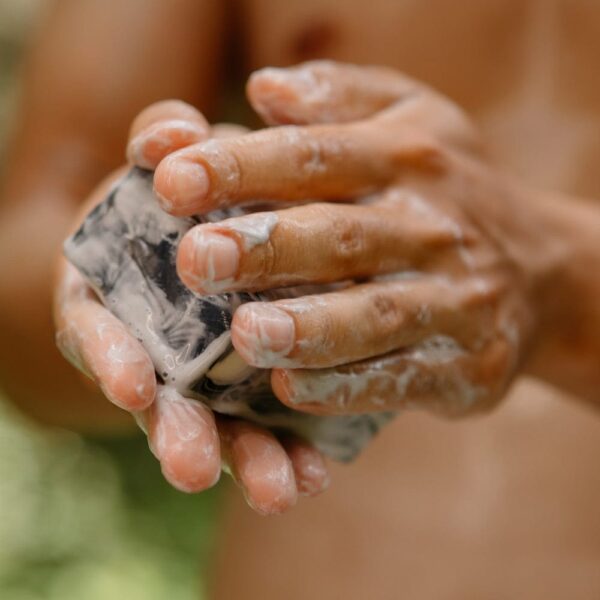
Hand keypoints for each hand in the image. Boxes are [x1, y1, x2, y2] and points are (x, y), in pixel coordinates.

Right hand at [54, 101, 329, 514]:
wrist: (225, 232)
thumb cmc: (190, 196)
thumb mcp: (174, 163)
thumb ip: (162, 143)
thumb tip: (172, 131)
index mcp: (121, 300)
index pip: (102, 335)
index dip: (112, 358)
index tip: (135, 386)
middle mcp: (161, 351)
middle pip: (160, 402)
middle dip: (176, 433)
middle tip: (192, 466)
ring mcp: (212, 380)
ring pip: (222, 428)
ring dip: (247, 461)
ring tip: (275, 493)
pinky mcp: (265, 390)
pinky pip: (277, 428)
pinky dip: (295, 453)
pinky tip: (316, 475)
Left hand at [147, 61, 541, 416]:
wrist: (542, 271)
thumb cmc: (448, 190)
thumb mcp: (409, 119)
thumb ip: (338, 97)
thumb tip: (264, 88)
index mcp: (407, 157)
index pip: (315, 155)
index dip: (242, 166)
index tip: (171, 180)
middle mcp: (434, 225)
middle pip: (342, 236)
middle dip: (266, 249)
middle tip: (196, 261)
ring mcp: (457, 300)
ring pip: (375, 315)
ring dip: (309, 328)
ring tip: (247, 336)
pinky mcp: (468, 364)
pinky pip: (401, 378)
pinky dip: (347, 386)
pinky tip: (293, 388)